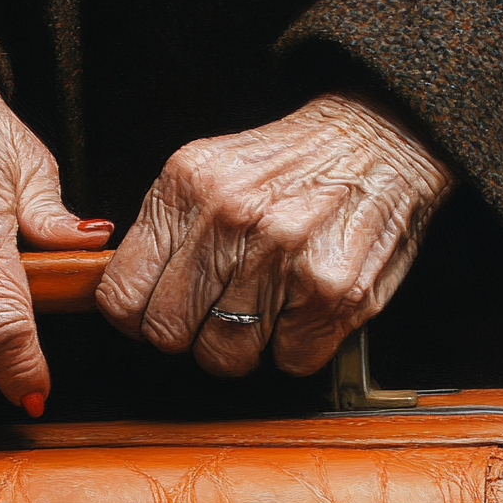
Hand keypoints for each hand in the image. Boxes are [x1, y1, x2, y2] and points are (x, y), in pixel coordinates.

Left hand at [95, 93, 453, 376]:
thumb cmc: (291, 166)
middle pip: (168, 335)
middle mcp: (229, 220)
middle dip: (190, 335)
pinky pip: (289, 362)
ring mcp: (282, 259)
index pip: (122, 296)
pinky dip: (296, 348)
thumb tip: (128, 299)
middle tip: (217, 313)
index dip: (138, 319)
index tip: (158, 312)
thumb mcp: (209, 173)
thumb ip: (167, 233)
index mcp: (186, 188)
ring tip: (266, 307)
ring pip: (225, 357)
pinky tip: (303, 310)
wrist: (380, 139)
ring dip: (244, 346)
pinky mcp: (330, 293)